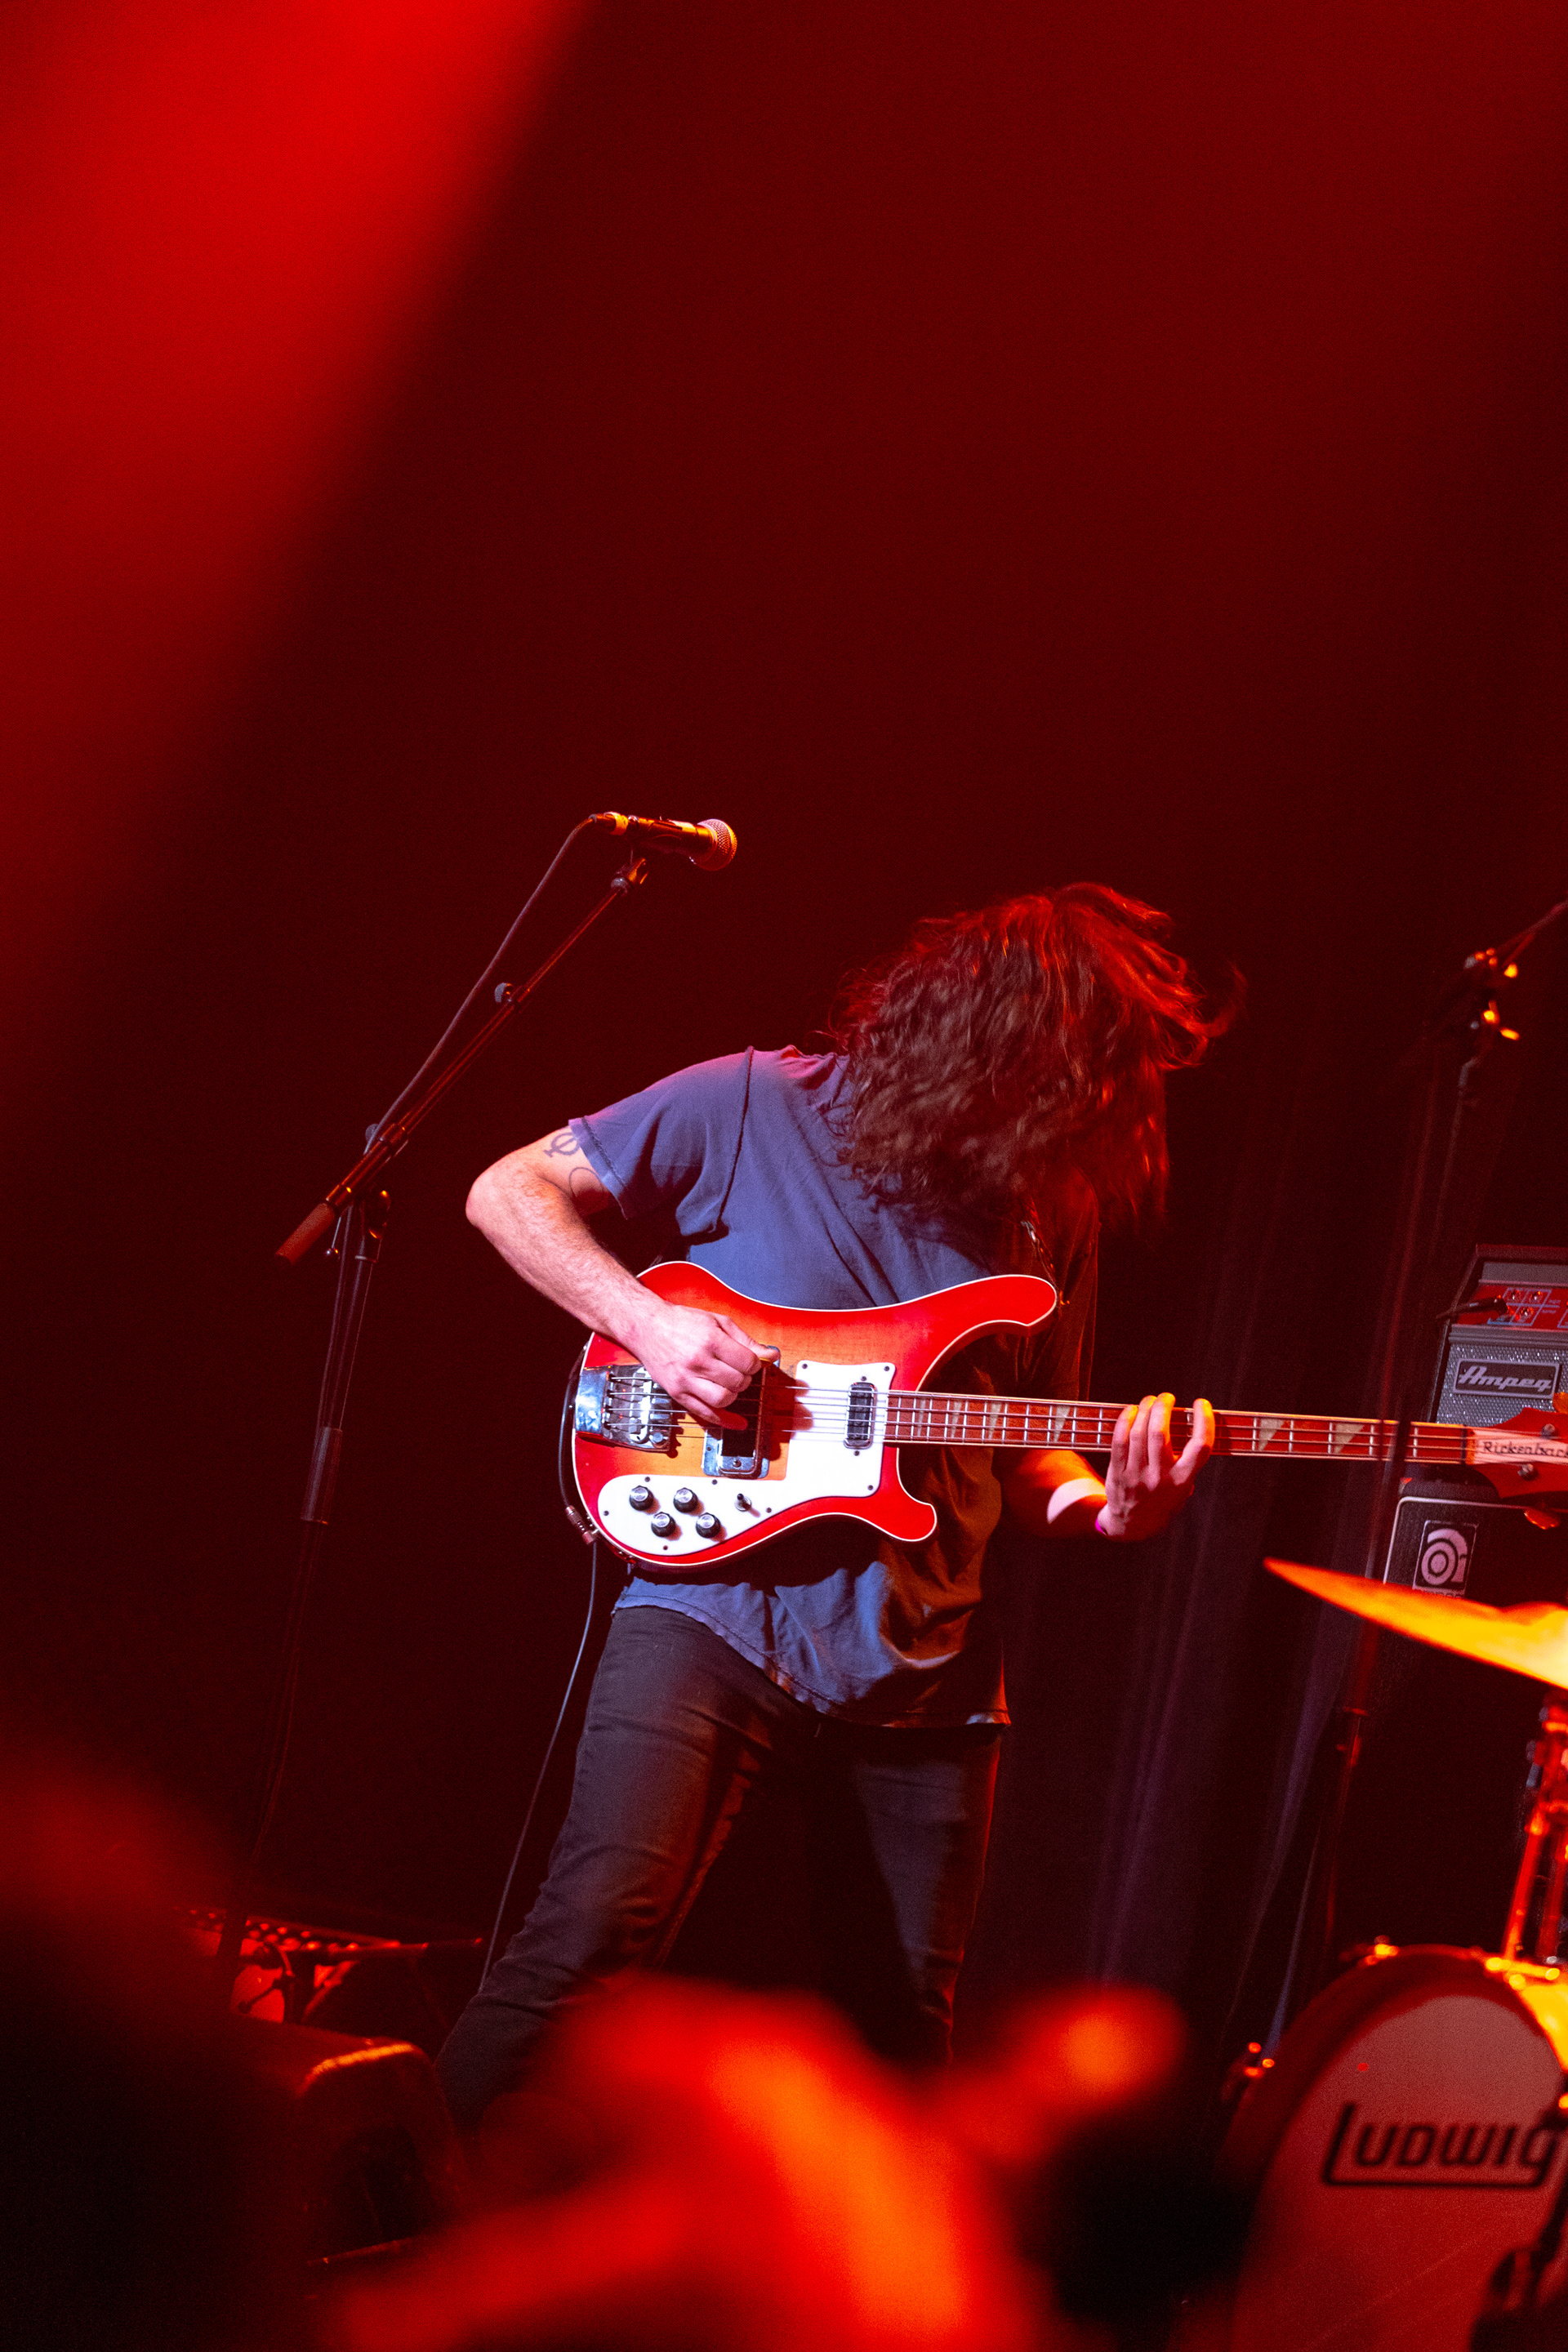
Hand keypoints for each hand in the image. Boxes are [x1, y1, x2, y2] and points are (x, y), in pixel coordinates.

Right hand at [626, 1300, 772, 1426]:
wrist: (646, 1327)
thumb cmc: (681, 1321)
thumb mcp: (717, 1321)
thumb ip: (745, 1339)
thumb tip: (770, 1354)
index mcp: (710, 1340)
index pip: (748, 1362)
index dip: (757, 1363)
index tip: (753, 1361)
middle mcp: (698, 1361)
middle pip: (738, 1381)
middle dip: (746, 1377)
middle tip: (741, 1370)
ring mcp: (686, 1380)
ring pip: (724, 1399)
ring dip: (734, 1394)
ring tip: (730, 1383)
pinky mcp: (677, 1393)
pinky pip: (704, 1413)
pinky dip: (724, 1421)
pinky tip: (737, 1422)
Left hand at [1099, 1392, 1212, 1540]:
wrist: (1133, 1525)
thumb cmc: (1162, 1500)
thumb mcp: (1183, 1487)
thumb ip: (1187, 1462)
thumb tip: (1191, 1424)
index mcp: (1183, 1480)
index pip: (1200, 1446)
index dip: (1204, 1420)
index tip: (1201, 1403)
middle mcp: (1160, 1477)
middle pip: (1161, 1432)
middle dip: (1163, 1407)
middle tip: (1166, 1397)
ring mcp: (1137, 1475)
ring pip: (1139, 1433)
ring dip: (1145, 1409)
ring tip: (1150, 1401)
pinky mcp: (1118, 1472)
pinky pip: (1119, 1440)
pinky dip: (1125, 1420)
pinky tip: (1131, 1411)